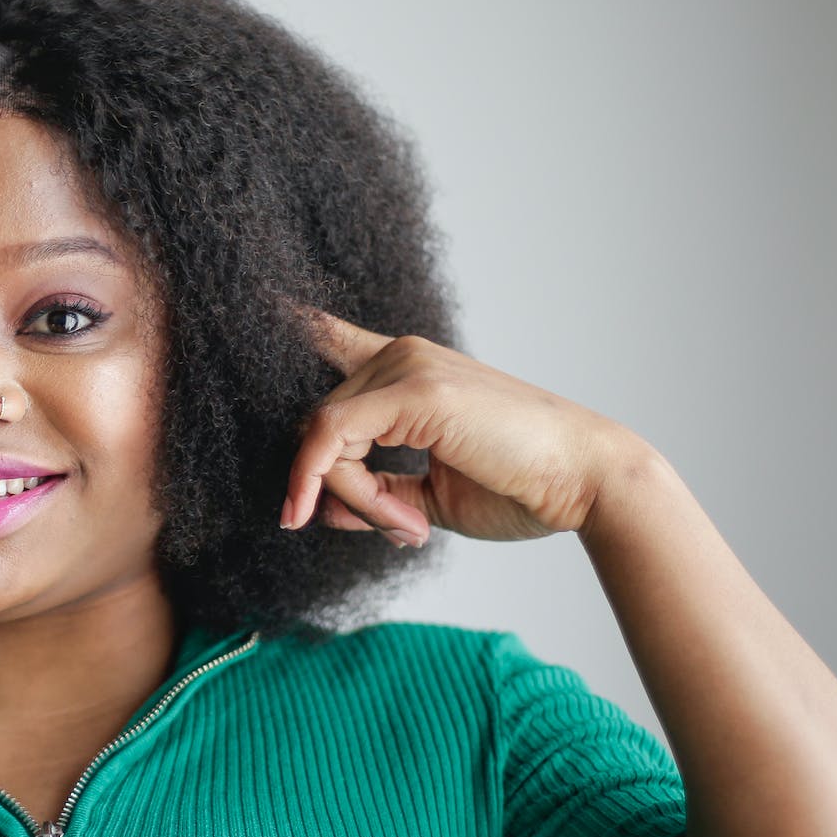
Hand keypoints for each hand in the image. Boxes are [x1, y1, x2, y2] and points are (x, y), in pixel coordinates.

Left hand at [282, 306, 641, 545]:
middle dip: (334, 489)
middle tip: (396, 531)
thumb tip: (312, 509)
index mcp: (407, 369)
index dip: (284, 323)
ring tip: (408, 529)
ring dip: (348, 497)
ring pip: (320, 433)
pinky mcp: (414, 389)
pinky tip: (402, 522)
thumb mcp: (427, 496)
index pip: (327, 337)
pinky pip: (334, 441)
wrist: (586, 484)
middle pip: (316, 422)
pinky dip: (350, 490)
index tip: (250, 305)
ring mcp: (407, 366)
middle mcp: (401, 356)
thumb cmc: (519, 486)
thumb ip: (371, 494)